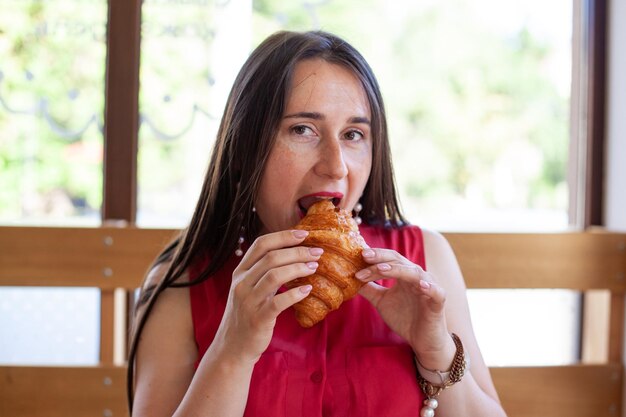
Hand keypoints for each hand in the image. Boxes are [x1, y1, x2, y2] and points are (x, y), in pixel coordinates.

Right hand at [211, 229, 321, 364]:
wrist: (232, 347)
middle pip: (271, 258)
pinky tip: (308, 290)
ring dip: (298, 268)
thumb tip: (291, 254)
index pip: (261, 245)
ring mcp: (248, 301)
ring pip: (274, 276)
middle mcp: (241, 283)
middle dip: (297, 251)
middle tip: (317, 252)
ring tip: (315, 267)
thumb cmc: (247, 315)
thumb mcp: (249, 289)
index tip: (304, 234)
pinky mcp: (257, 319)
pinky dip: (295, 294)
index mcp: (240, 272)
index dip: (283, 236)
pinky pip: (278, 302)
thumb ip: (263, 272)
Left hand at [356, 248, 455, 369]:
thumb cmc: (405, 318)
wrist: (423, 341)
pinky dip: (429, 287)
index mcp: (403, 274)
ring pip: (414, 272)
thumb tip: (351, 279)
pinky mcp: (438, 301)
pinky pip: (436, 291)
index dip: (373, 258)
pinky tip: (421, 285)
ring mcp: (429, 286)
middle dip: (381, 257)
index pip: (387, 260)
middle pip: (399, 260)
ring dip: (397, 270)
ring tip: (381, 269)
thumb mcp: (382, 302)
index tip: (356, 258)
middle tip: (364, 255)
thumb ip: (369, 290)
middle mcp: (416, 276)